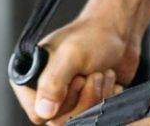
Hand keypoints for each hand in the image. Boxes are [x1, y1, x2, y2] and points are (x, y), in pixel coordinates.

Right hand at [15, 9, 140, 123]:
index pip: (37, 112)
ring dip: (97, 96)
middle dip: (84, 98)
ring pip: (79, 118)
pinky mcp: (84, 100)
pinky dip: (106, 100)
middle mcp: (45, 88)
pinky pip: (93, 116)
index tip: (76, 80)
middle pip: (61, 118)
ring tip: (102, 74)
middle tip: (91, 74)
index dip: (60, 102)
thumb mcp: (71, 56)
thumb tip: (43, 111)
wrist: (119, 32)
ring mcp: (66, 96)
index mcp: (31, 75)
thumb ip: (53, 83)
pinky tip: (109, 81)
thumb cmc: (93, 36)